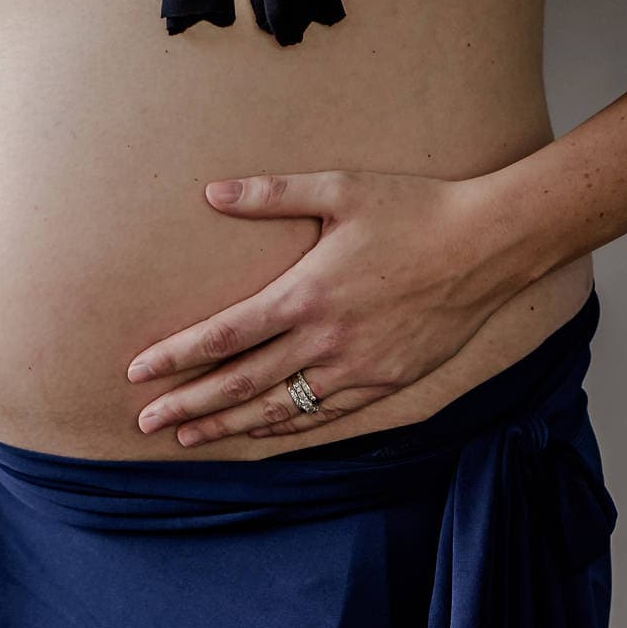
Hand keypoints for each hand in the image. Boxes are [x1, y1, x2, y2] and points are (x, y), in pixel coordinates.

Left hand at [124, 170, 529, 446]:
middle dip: (188, 406)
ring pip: (279, 410)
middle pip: (241, 385)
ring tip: (188, 439)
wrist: (488, 246)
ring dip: (229, 427)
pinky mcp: (386, 383)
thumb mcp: (341, 188)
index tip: (138, 372)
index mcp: (307, 295)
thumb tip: (212, 192)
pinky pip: (325, 416)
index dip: (177, 357)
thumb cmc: (415, 209)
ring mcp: (357, 370)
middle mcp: (326, 342)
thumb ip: (272, 194)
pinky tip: (259, 434)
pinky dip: (286, 428)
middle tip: (144, 424)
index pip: (225, 335)